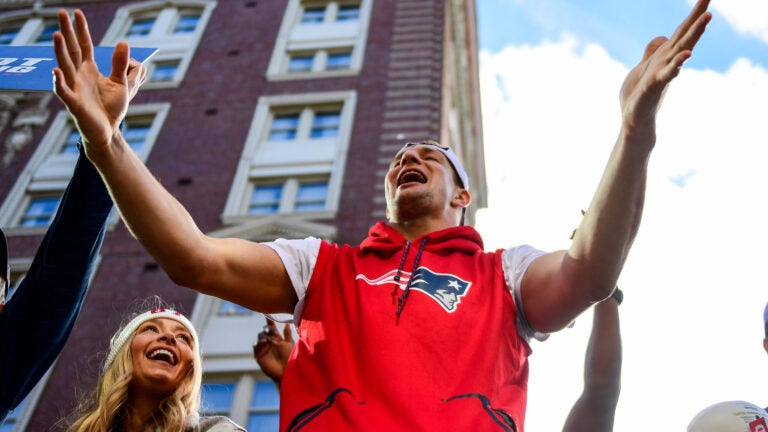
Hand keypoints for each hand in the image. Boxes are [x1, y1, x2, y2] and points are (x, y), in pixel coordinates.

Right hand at [52, 9, 144, 151]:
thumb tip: (124, 42)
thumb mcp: (121, 84)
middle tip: (61, 13)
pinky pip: (64, 91)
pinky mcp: (74, 103)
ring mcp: (74, 88)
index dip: (81, 29)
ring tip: (58, 36)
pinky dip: (59, 81)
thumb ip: (122, 65)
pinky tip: (56, 71)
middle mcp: (79, 76)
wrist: (107, 130)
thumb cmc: (111, 107)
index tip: (76, 13)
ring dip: (60, 51)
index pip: (84, 45)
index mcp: (90, 70)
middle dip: (67, 32)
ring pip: (65, 67)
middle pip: (71, 50)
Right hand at [253, 319, 294, 385]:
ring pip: (260, 337)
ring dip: (263, 336)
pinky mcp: (259, 355)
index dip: (269, 321)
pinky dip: (258, 343)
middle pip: (264, 331)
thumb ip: (287, 334)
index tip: (267, 314)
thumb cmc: (290, 358)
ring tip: (268, 339)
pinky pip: (255, 347)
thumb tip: (286, 324)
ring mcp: (264, 348)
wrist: (286, 371)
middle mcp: (269, 342)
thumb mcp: (290, 344)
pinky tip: (263, 343)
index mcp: (277, 338)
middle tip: (272, 331)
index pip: (272, 328)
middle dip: (267, 329)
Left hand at [619, 0, 710, 136]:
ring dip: (693, 36)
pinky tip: (684, 56)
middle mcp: (667, 63)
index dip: (693, 16)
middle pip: (685, 38)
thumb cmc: (639, 96)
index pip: (681, 33)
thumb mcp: (643, 67)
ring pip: (680, 52)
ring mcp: (662, 75)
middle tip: (711, 7)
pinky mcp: (652, 88)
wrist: (634, 121)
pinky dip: (675, 65)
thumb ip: (653, 52)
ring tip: (706, 19)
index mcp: (664, 57)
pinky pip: (666, 74)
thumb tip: (663, 37)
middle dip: (697, 21)